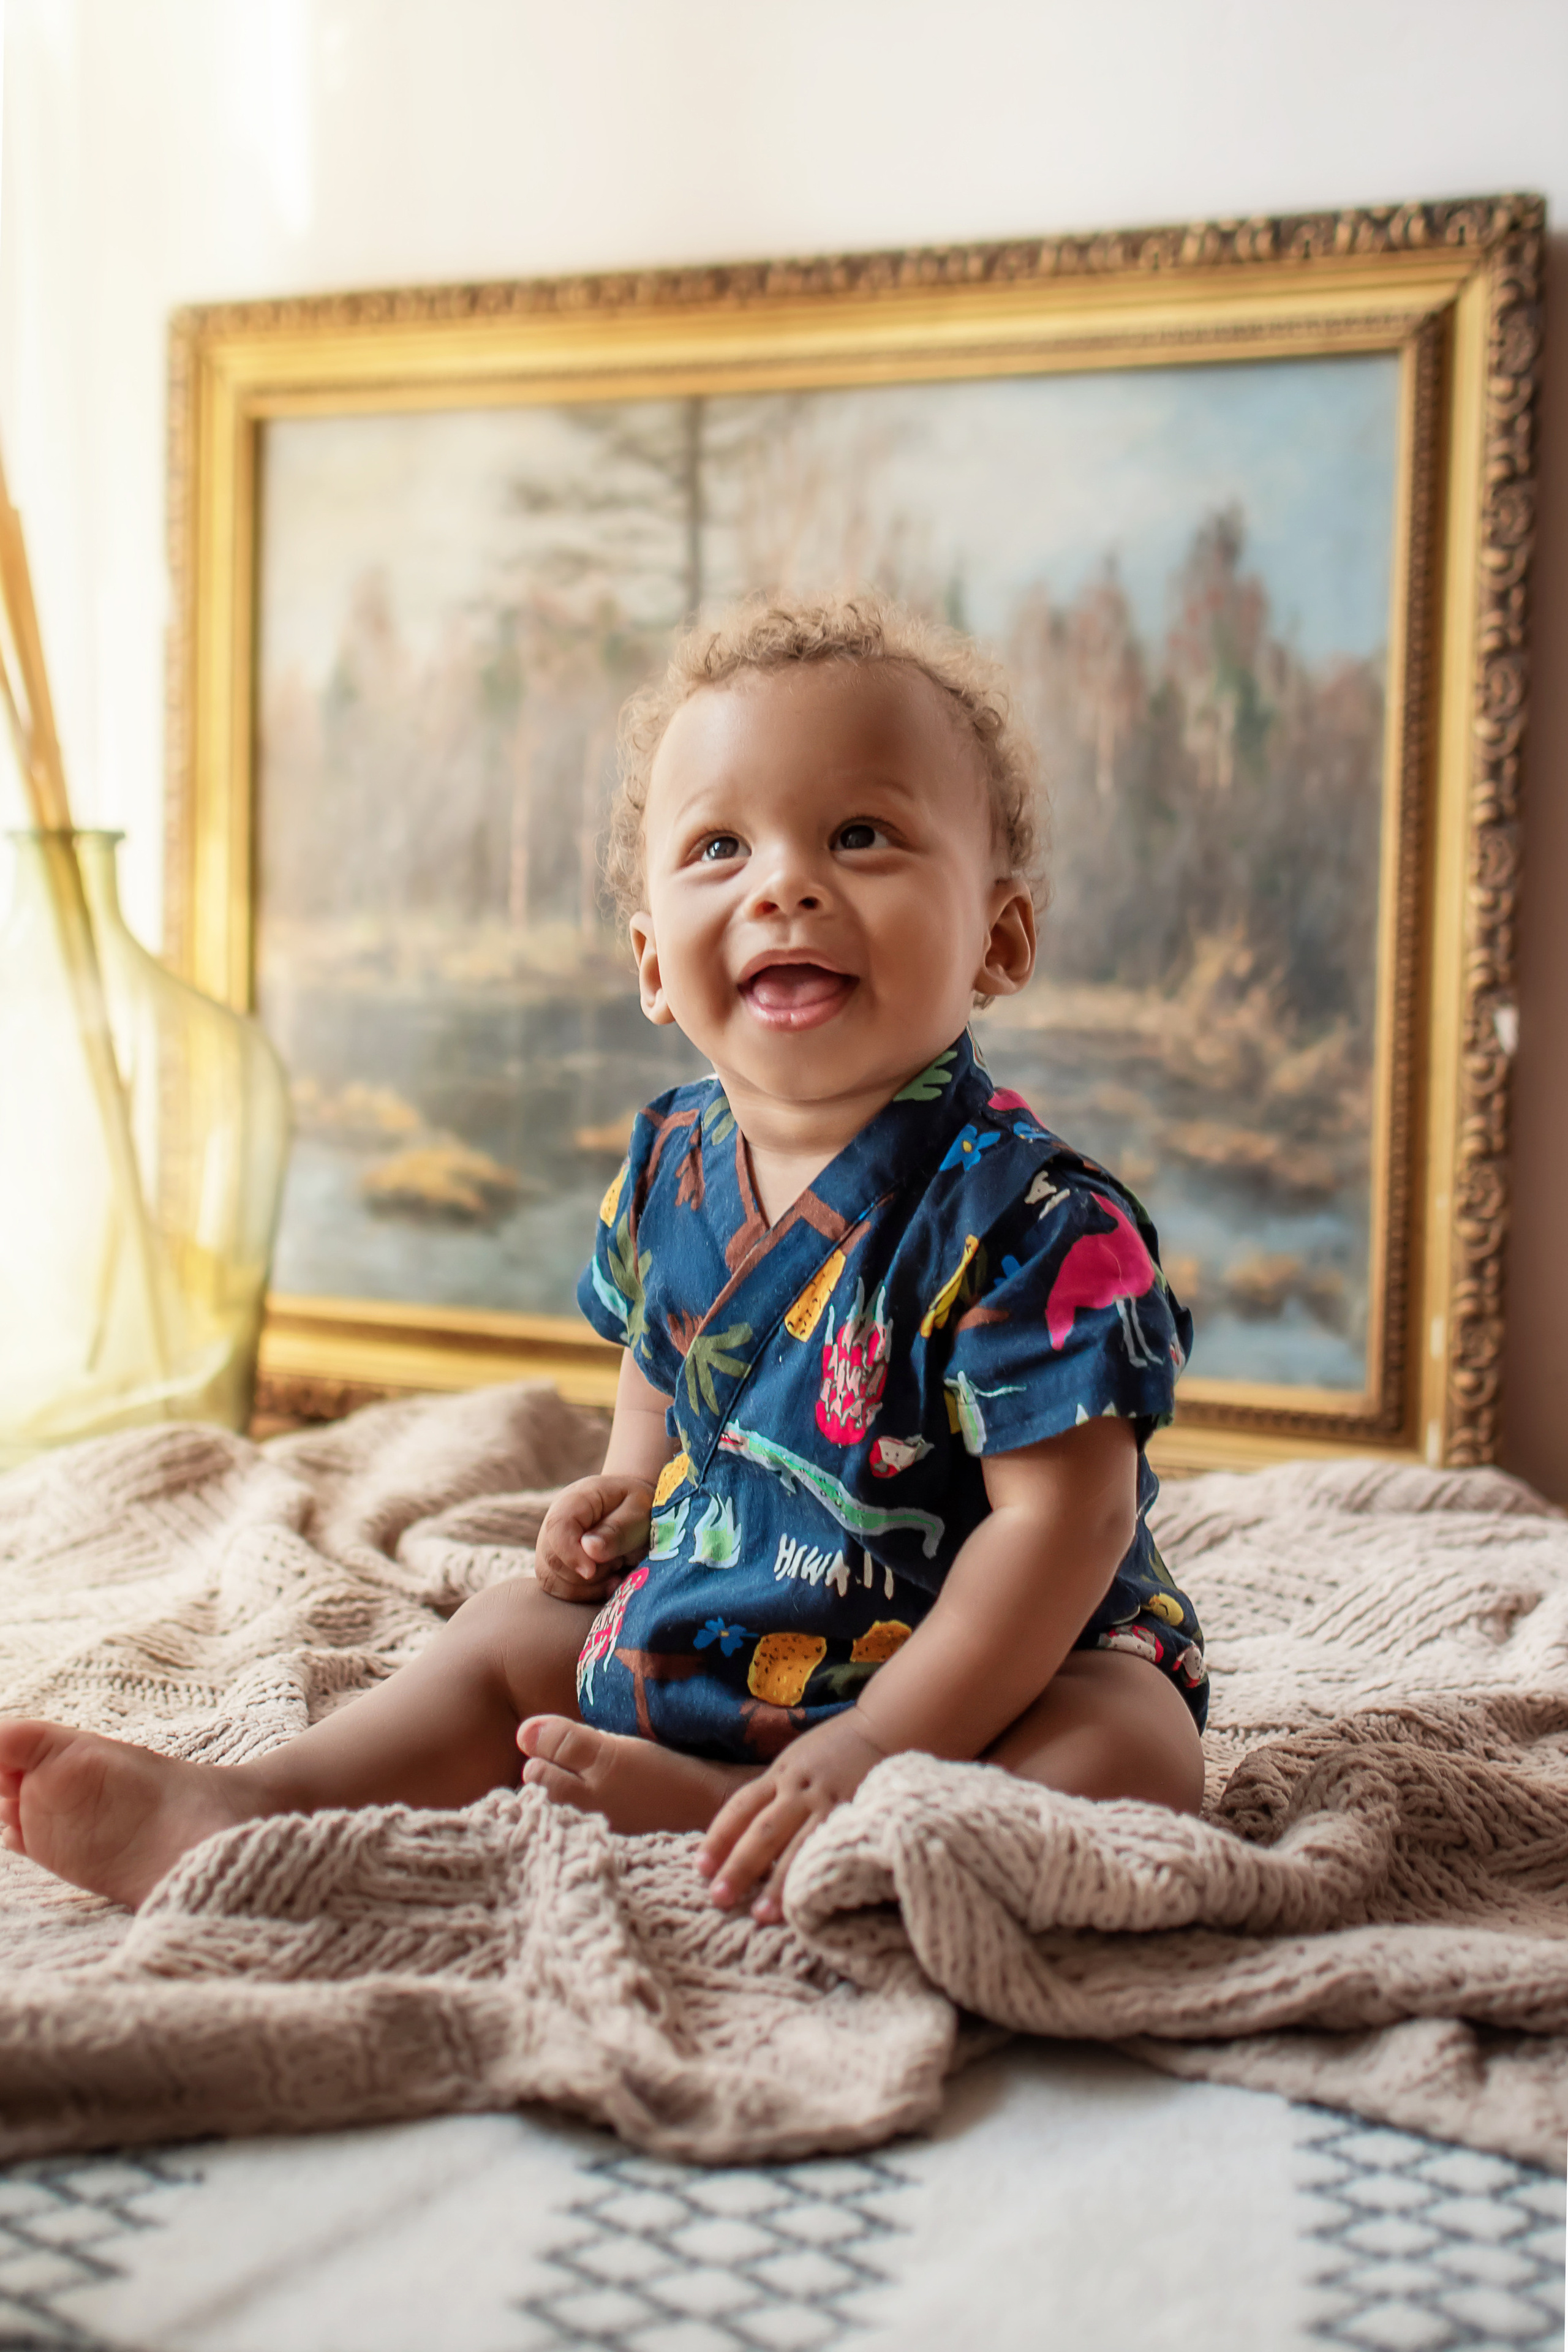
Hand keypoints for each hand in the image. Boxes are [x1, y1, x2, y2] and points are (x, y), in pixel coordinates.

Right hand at [533, 1474, 653, 1600]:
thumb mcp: (641, 1514)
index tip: (592, 1571)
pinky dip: (584, 1594)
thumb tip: (588, 1549)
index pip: (557, 1527)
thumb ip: (617, 1531)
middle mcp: (558, 1519)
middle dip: (585, 1573)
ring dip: (585, 1586)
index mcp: (577, 1499)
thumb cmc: (646, 1508)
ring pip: (550, 1578)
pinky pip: (558, 1588)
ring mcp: (553, 1542)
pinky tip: (609, 1583)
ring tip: (615, 1569)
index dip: (570, 1554)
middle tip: (618, 1562)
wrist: (643, 1511)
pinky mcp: (557, 1564)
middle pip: (551, 1557)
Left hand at [697, 1709, 888, 1922]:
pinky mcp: (857, 1814)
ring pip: (798, 1845)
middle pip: (763, 1831)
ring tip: (762, 1914)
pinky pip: (833, 1847)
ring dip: (779, 1882)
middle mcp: (800, 1789)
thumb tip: (739, 1834)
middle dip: (740, 1866)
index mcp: (780, 1774)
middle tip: (720, 1898)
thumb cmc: (832, 1751)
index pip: (740, 1807)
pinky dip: (819, 1872)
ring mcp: (830, 1803)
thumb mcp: (794, 1762)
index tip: (700, 1868)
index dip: (718, 1838)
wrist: (882, 1729)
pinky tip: (812, 1898)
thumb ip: (772, 1792)